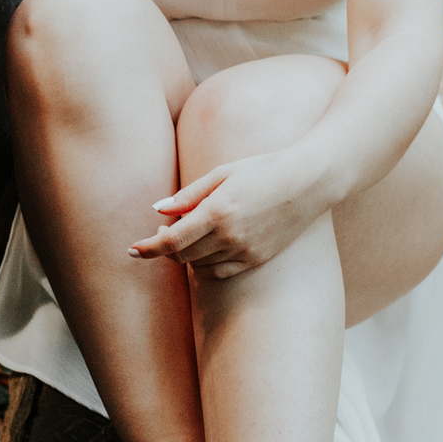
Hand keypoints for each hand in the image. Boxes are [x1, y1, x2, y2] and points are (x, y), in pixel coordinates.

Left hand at [128, 152, 320, 279]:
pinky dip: (207, 264)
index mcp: (217, 212)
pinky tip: (209, 247)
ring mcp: (245, 251)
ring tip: (192, 231)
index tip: (132, 250)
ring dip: (187, 254)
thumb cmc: (263, 170)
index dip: (148, 248)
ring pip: (200, 266)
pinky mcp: (257, 259)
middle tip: (164, 231)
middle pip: (183, 256)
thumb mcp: (222, 174)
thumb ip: (188, 195)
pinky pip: (221, 271)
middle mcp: (230, 237)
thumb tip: (158, 210)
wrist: (309, 182)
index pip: (171, 241)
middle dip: (166, 247)